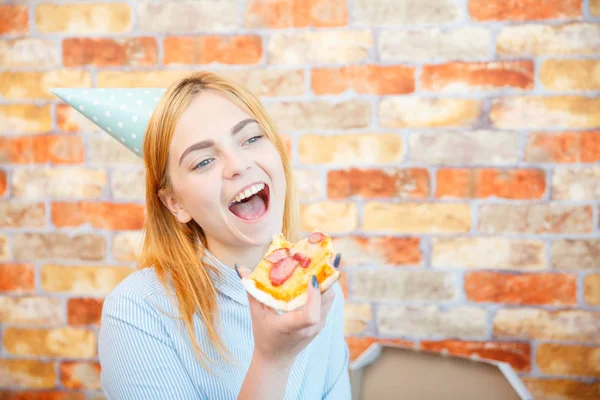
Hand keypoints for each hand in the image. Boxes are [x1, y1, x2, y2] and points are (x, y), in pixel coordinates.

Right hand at [236, 253, 340, 368]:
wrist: (276, 360)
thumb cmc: (264, 337)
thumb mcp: (256, 314)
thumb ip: (251, 290)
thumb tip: (240, 267)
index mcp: (293, 327)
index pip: (311, 315)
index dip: (314, 295)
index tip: (312, 278)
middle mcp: (310, 327)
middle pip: (326, 300)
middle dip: (326, 277)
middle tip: (322, 256)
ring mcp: (319, 326)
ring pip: (331, 299)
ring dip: (327, 280)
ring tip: (322, 261)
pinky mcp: (322, 323)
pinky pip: (328, 302)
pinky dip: (325, 288)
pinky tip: (320, 274)